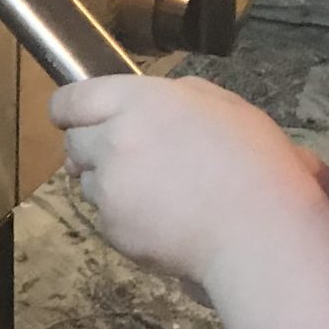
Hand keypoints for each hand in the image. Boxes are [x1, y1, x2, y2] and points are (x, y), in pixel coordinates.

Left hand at [50, 75, 328, 278]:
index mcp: (141, 101)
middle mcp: (115, 139)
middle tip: (127, 160)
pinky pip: (106, 218)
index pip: (73, 99)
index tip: (72, 118)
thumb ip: (180, 97)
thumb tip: (153, 105)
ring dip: (109, 186)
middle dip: (93, 150)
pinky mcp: (113, 226)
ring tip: (157, 195)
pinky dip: (125, 220)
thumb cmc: (256, 167)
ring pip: (88, 182)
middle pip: (74, 142)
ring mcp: (110, 186)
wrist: (259, 232)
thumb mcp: (227, 107)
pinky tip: (163, 221)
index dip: (68, 110)